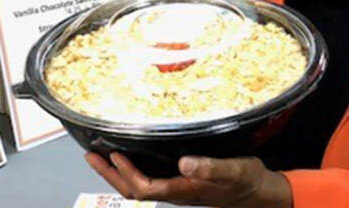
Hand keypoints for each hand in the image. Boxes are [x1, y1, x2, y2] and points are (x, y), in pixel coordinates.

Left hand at [85, 152, 291, 207]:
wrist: (257, 194)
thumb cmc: (245, 181)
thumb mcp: (232, 170)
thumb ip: (209, 167)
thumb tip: (183, 162)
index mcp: (183, 190)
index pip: (144, 187)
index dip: (126, 173)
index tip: (113, 155)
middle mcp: (175, 192)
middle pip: (133, 190)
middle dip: (110, 174)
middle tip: (91, 156)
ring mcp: (177, 189)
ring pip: (139, 186)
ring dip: (117, 173)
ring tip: (102, 156)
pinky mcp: (181, 183)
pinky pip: (149, 179)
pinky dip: (134, 169)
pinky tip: (132, 157)